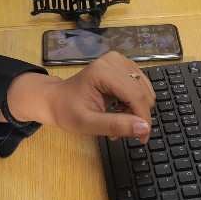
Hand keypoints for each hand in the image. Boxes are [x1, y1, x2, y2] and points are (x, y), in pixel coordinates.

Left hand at [5, 53, 154, 140]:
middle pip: (143, 92)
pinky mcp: (122, 65)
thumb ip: (116, 125)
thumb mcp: (88, 124)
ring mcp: (119, 60)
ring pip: (144, 90)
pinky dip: (134, 101)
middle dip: (138, 115)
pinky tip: (120, 108)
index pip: (136, 96)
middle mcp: (114, 61)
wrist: (56, 99)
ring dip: (136, 109)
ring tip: (118, 119)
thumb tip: (144, 128)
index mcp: (103, 72)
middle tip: (122, 131)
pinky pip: (140, 86)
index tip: (142, 139)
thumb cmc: (67, 111)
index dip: (143, 119)